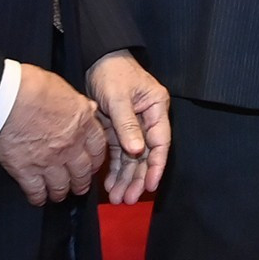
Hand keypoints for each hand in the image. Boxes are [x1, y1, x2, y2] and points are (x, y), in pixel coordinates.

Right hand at [0, 64, 107, 204]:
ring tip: (59, 195)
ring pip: (61, 185)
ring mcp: (48, 160)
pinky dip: (38, 197)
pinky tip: (38, 199)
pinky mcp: (25, 170)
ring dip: (62, 192)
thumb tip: (87, 109)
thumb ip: (79, 105)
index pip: (98, 147)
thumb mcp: (66, 90)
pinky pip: (35, 190)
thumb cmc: (33, 86)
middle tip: (80, 187)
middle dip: (82, 181)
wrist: (6, 97)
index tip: (94, 165)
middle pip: (82, 171)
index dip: (97, 160)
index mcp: (82, 123)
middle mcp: (70, 145)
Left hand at [86, 50, 170, 203]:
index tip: (151, 185)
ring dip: (127, 178)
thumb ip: (128, 124)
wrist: (98, 60)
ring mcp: (134, 126)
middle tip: (128, 199)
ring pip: (133, 158)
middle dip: (138, 178)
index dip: (156, 166)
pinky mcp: (119, 130)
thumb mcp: (119, 97)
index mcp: (157, 108)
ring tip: (118, 198)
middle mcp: (149, 120)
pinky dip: (116, 169)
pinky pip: (120, 154)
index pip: (161, 142)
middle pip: (147, 155)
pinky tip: (110, 184)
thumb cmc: (113, 72)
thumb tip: (137, 151)